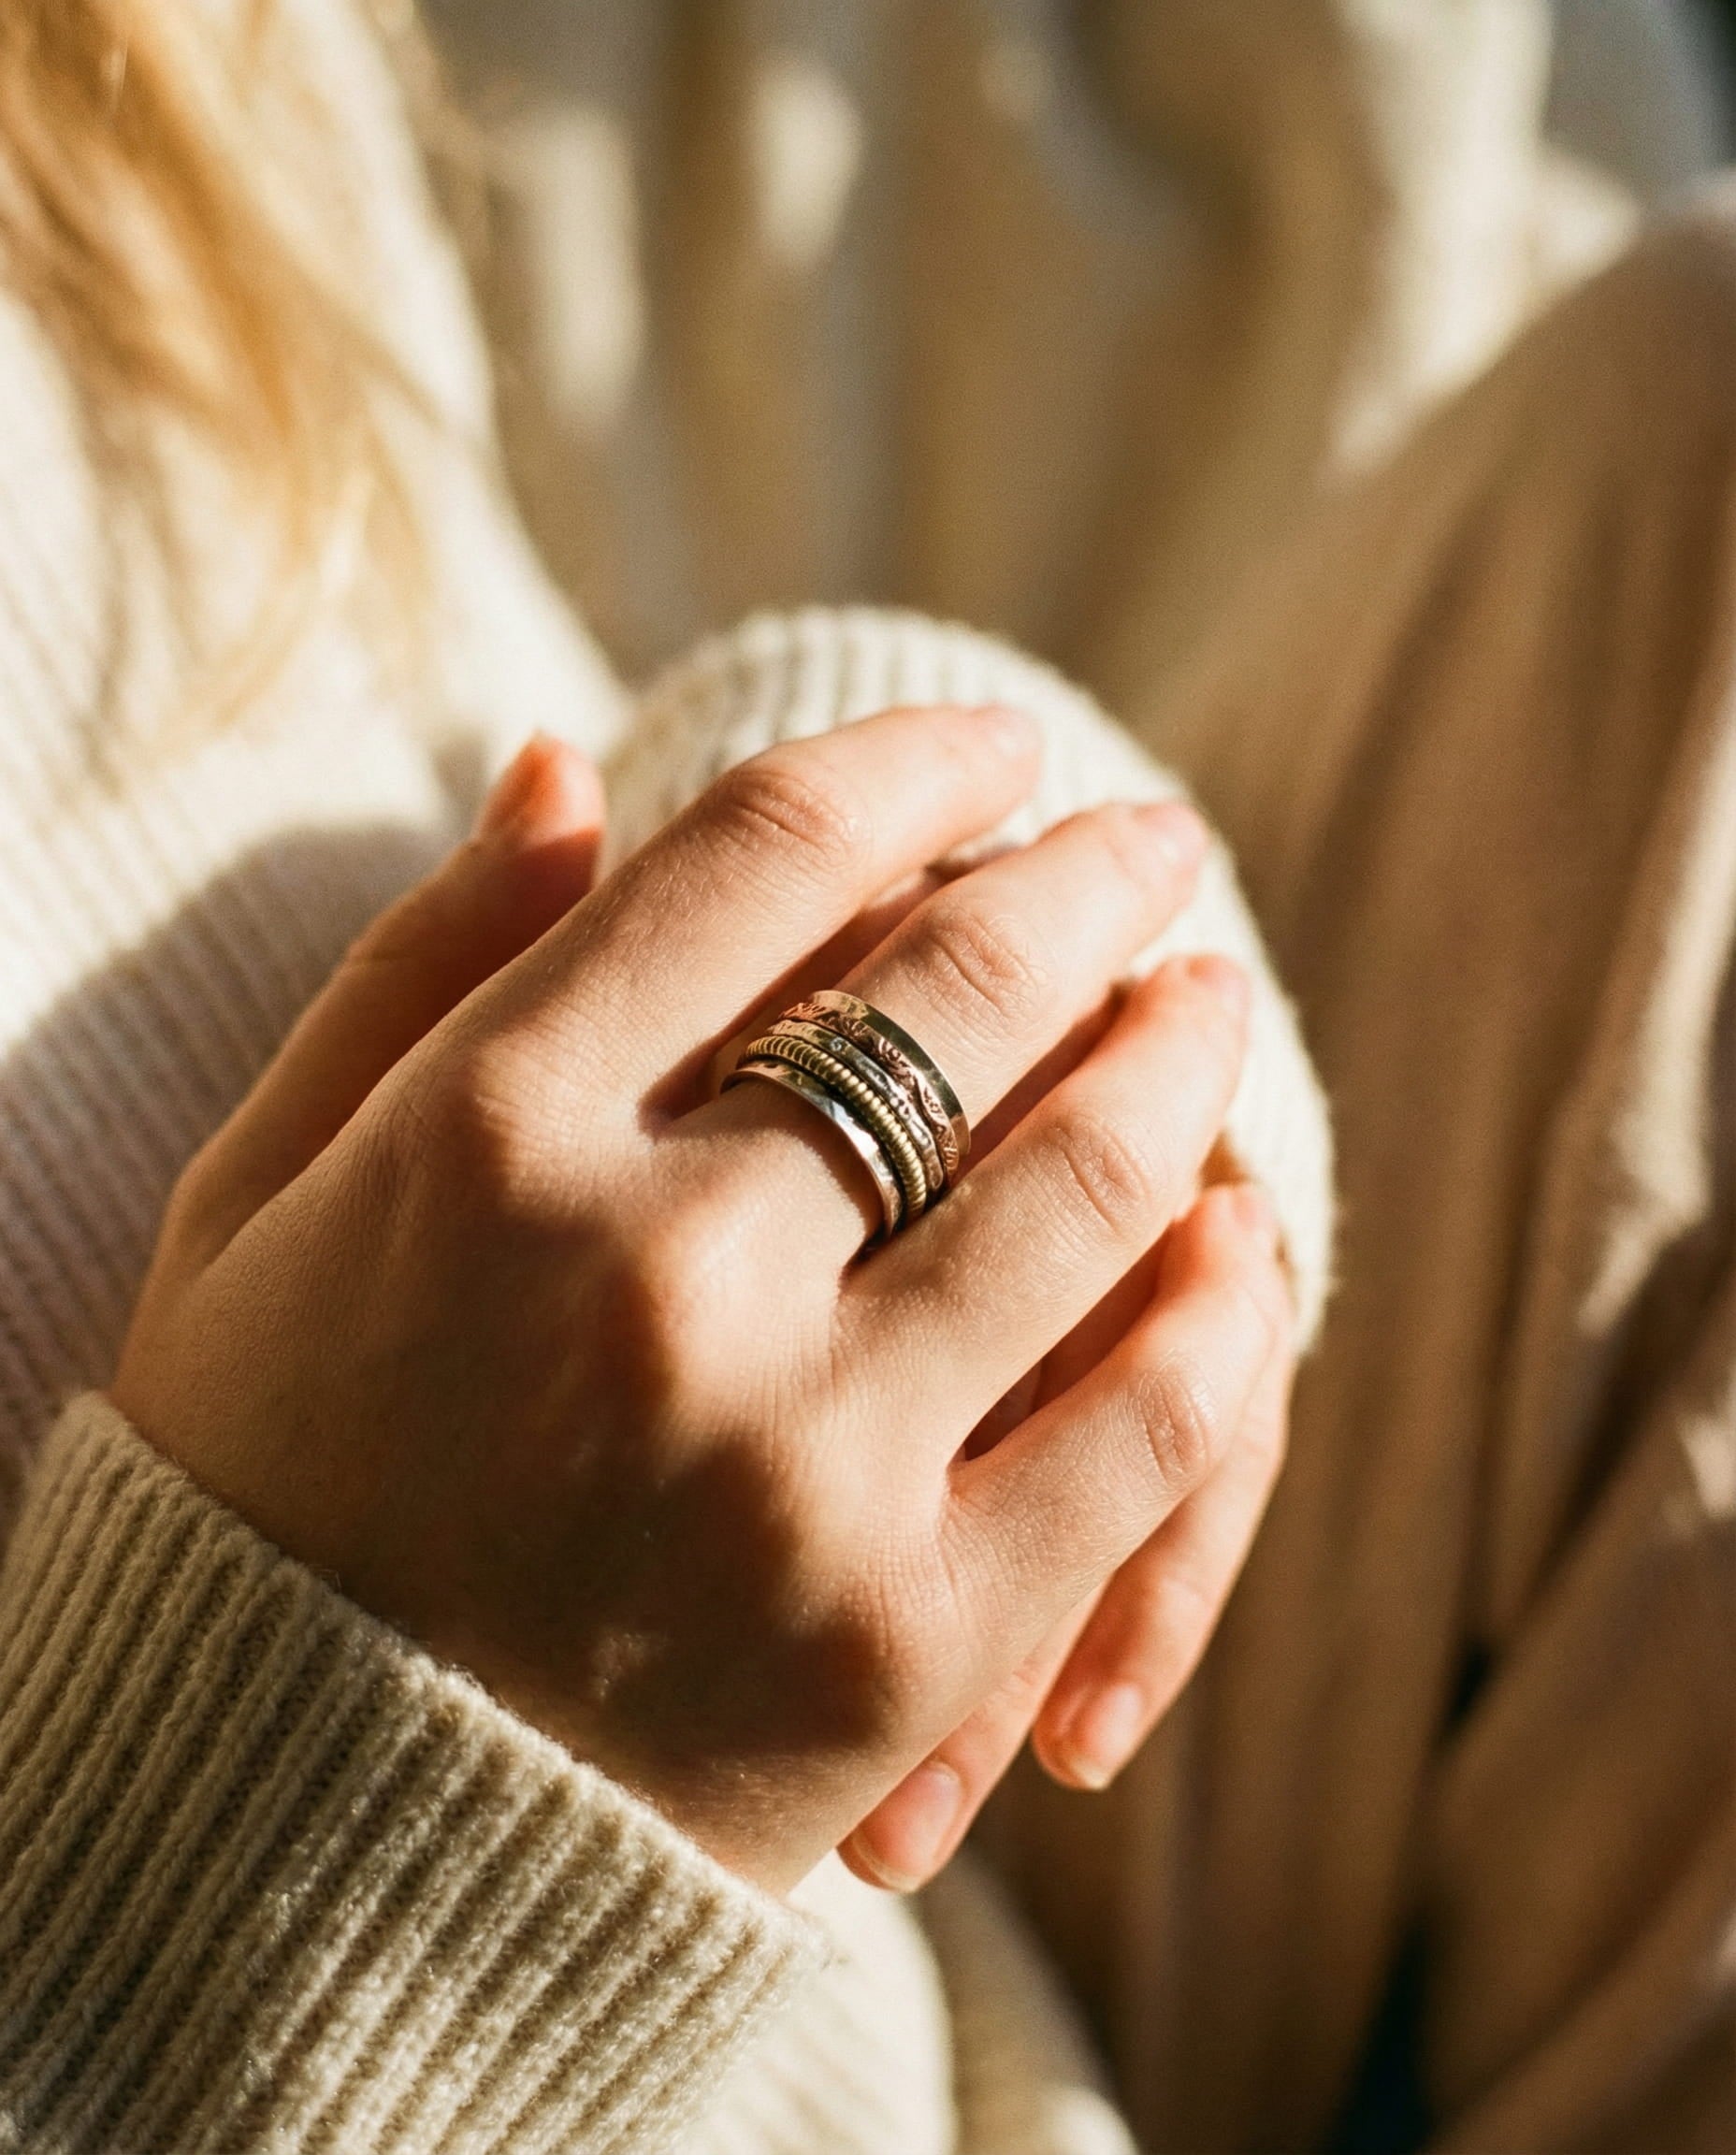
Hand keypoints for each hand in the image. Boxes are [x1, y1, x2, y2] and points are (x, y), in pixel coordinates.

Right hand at [114, 707, 1289, 1894]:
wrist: (279, 1846)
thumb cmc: (265, 1483)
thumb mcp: (261, 1196)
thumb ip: (418, 967)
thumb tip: (562, 765)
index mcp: (481, 1140)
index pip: (760, 856)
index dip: (911, 760)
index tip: (992, 740)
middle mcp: (652, 1278)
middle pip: (954, 993)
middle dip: (1083, 884)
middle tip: (1148, 843)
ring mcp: (798, 1468)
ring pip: (1083, 1186)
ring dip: (1175, 1062)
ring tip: (1206, 1002)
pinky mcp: (907, 1644)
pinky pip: (1143, 1433)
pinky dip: (1222, 1315)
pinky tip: (1244, 1235)